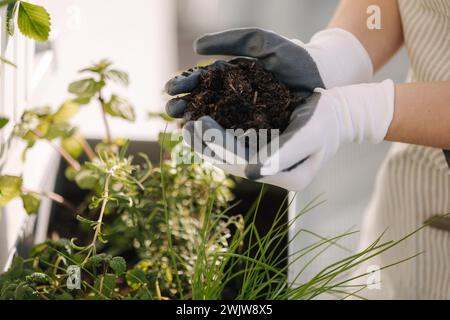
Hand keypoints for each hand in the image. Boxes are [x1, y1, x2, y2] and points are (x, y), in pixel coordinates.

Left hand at [165, 28, 382, 190]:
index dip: (220, 147)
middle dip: (207, 146)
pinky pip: (236, 146)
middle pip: (233, 163)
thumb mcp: (310, 134)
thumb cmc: (328, 119)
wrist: (340, 113)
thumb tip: (252, 174)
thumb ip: (283, 154)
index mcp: (287, 177)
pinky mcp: (264, 151)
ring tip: (187, 127)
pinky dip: (218, 137)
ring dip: (208, 144)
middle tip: (186, 127)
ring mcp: (268, 164)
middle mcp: (274, 175)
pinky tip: (203, 125)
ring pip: (231, 157)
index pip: (246, 164)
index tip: (200, 125)